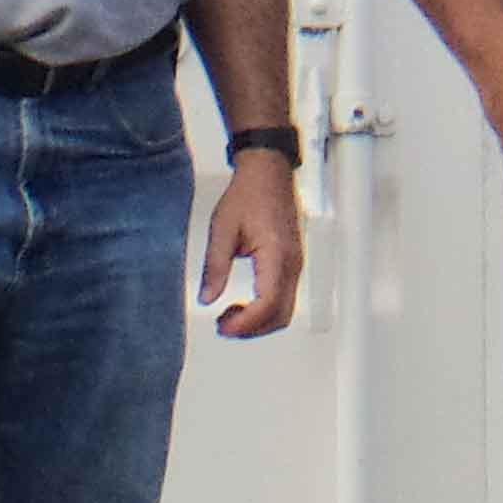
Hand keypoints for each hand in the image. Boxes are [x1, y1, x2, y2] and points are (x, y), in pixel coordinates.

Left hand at [199, 151, 305, 338]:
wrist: (268, 172)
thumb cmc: (248, 193)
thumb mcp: (222, 229)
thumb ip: (214, 267)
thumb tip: (207, 298)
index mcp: (276, 255)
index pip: (268, 304)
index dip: (245, 323)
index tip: (222, 326)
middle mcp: (291, 264)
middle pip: (280, 316)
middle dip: (251, 329)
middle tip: (223, 326)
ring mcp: (295, 265)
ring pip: (284, 311)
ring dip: (258, 322)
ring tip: (230, 316)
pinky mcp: (292, 264)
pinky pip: (284, 298)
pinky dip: (265, 310)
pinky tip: (243, 305)